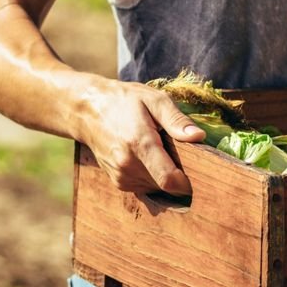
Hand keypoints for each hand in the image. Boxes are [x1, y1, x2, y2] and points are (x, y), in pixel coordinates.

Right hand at [76, 80, 206, 194]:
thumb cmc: (123, 101)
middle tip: (175, 149)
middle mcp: (128, 165)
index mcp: (139, 144)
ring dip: (164, 174)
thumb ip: (176, 119)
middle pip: (166, 185)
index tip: (199, 173)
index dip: (188, 182)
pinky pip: (146, 186)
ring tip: (157, 149)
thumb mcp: (153, 100)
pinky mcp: (118, 182)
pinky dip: (152, 175)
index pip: (169, 180)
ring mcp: (121, 176)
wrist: (86, 111)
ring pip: (157, 187)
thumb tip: (199, 137)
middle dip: (178, 172)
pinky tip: (146, 156)